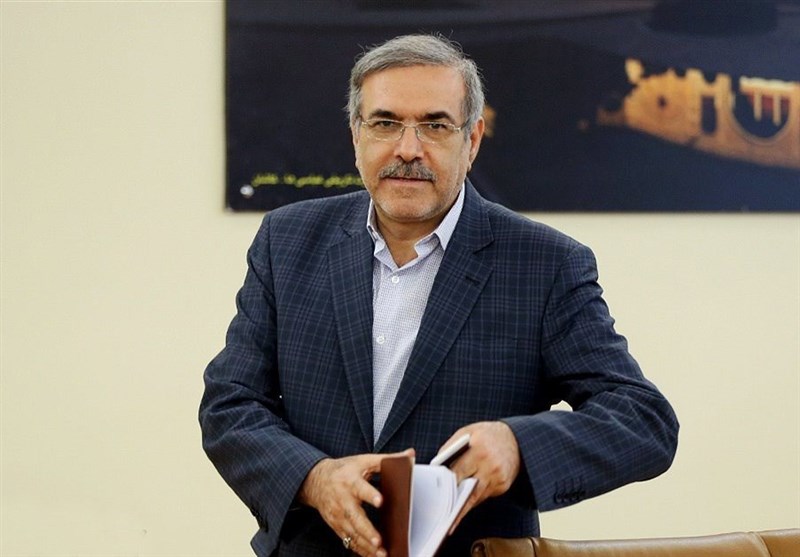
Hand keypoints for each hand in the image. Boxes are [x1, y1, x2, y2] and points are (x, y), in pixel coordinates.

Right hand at [298, 449, 413, 556]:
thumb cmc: (344, 470)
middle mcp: (343, 500)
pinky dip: (360, 550)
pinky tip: (372, 556)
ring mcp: (338, 515)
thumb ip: (386, 459)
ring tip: (381, 553)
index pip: (361, 488)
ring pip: (352, 533)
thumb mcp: (363, 461)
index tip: (381, 501)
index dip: (370, 494)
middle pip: (355, 517)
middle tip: (379, 541)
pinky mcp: (337, 526)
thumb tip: (410, 454)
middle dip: (367, 530)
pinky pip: (349, 540)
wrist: (315, 480)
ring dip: (366, 545)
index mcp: (350, 481)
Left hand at [442, 421, 520, 532]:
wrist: (517, 439)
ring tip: (448, 516)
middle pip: (468, 490)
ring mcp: (498, 478)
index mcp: (480, 450)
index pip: (459, 472)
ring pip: (475, 497)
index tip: (436, 495)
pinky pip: (483, 495)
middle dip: (453, 501)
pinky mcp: (503, 486)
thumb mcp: (467, 432)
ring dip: (461, 505)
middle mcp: (491, 466)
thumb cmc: (486, 435)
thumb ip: (450, 447)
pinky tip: (461, 503)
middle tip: (440, 513)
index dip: (446, 484)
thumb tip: (436, 466)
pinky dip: (472, 497)